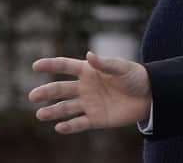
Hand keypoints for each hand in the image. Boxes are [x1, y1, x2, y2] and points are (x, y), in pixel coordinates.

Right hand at [28, 51, 151, 133]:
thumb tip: (89, 55)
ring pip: (66, 108)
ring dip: (53, 111)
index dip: (51, 65)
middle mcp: (85, 87)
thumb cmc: (135, 77)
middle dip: (46, 92)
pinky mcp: (95, 119)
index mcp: (89, 71)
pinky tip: (59, 127)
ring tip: (40, 114)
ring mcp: (89, 104)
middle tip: (32, 96)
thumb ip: (105, 63)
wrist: (149, 96)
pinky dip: (69, 126)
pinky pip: (79, 123)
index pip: (66, 66)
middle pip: (61, 89)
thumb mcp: (122, 67)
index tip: (35, 66)